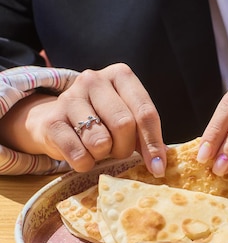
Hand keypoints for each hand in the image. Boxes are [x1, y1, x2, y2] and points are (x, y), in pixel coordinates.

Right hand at [0, 63, 166, 173]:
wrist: (55, 122)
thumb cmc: (101, 122)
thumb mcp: (127, 118)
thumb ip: (145, 135)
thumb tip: (159, 164)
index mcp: (120, 75)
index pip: (145, 112)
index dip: (153, 143)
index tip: (157, 168)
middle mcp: (94, 80)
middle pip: (124, 125)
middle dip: (125, 148)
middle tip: (118, 151)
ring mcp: (70, 97)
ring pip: (100, 142)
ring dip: (103, 155)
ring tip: (97, 148)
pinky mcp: (52, 120)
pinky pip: (79, 155)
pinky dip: (85, 164)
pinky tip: (81, 154)